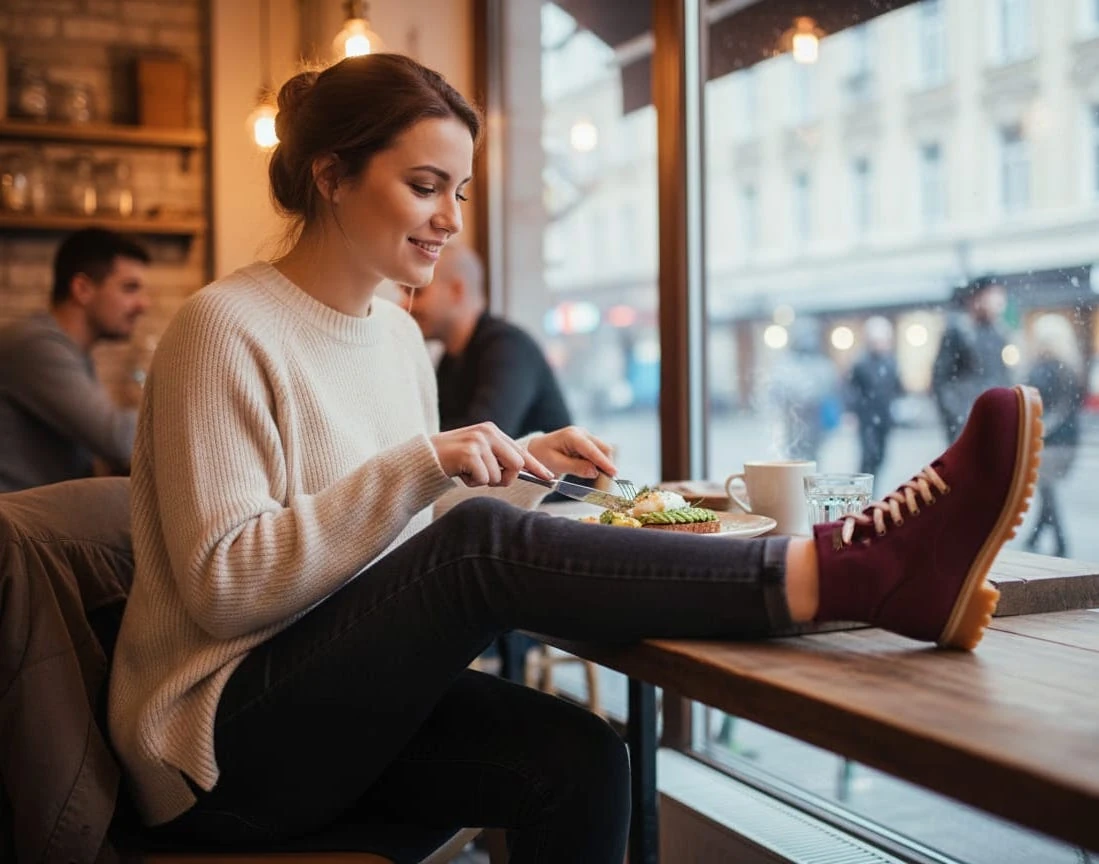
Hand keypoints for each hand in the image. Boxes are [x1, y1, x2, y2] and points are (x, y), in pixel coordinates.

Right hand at [431, 422, 552, 487]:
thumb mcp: (479, 453)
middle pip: (516, 465)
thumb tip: (522, 471)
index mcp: (493, 431)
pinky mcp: (469, 453)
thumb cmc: (454, 459)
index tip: (549, 478)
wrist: (425, 458)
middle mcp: (488, 433)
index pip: (520, 451)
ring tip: (468, 472)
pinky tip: (461, 473)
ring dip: (484, 481)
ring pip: (498, 476)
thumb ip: (498, 457)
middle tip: (488, 478)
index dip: (536, 466)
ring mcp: (478, 442)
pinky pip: (483, 479)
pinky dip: (472, 482)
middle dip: (505, 478)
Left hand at [527, 426, 615, 478]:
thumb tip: (595, 472)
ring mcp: (586, 436)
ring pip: (603, 450)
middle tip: (607, 481)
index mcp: (571, 435)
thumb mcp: (556, 464)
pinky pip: (599, 453)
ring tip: (596, 478)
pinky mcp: (588, 442)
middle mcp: (581, 432)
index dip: (604, 461)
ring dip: (603, 464)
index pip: (591, 449)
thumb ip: (575, 468)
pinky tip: (592, 471)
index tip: (614, 473)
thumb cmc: (542, 456)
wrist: (537, 450)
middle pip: (603, 448)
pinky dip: (599, 463)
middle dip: (606, 463)